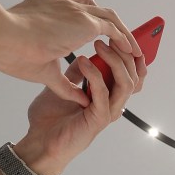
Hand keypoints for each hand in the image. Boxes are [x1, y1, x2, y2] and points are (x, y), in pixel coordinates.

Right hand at [0, 0, 140, 106]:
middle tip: (124, 45)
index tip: (100, 41)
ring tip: (134, 51)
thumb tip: (79, 96)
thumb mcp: (44, 70)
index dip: (89, 25)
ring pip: (109, 18)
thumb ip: (64, 82)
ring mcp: (74, 10)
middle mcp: (62, 4)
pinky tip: (131, 51)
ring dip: (122, 34)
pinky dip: (123, 39)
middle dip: (111, 27)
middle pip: (96, 10)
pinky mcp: (84, 22)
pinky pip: (113, 29)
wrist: (1, 38)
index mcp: (47, 10)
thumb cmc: (9, 52)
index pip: (75, 12)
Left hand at [13, 40, 146, 174]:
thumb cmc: (51, 119)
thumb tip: (85, 56)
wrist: (39, 140)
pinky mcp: (98, 118)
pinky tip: (83, 61)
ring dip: (115, 61)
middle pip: (135, 74)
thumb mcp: (64, 86)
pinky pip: (104, 93)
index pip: (132, 72)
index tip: (122, 33)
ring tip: (99, 45)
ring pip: (127, 82)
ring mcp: (108, 111)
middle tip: (111, 34)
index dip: (132, 54)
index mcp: (109, 95)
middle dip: (127, 52)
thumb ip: (78, 74)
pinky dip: (95, 75)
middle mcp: (114, 103)